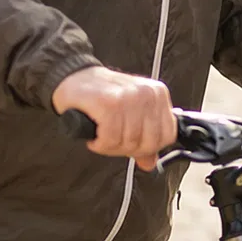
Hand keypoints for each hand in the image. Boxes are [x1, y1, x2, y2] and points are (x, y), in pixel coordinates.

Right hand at [53, 66, 177, 171]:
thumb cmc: (101, 95)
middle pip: (148, 143)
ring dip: (110, 147)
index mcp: (158, 94)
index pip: (167, 136)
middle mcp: (147, 94)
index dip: (147, 148)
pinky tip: (94, 135)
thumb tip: (150, 163)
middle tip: (112, 140)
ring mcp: (129, 97)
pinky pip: (110, 139)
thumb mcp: (129, 115)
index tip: (131, 144)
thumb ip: (143, 139)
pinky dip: (99, 144)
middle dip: (127, 149)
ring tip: (101, 134)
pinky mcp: (109, 103)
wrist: (73, 77)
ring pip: (128, 143)